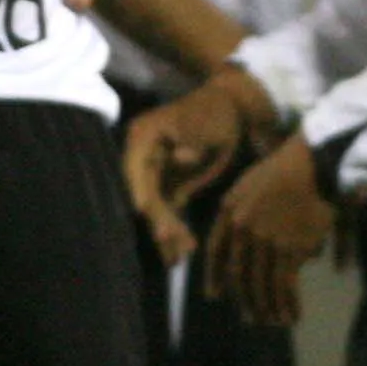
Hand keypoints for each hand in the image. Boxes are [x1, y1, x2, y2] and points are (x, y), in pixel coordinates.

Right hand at [121, 66, 276, 263]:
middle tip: (172, 243)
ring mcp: (151, 171)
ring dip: (166, 230)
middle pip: (143, 191)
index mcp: (144, 135)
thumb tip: (180, 157)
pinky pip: (165, 209)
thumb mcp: (209, 126)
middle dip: (157, 219)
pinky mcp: (165, 184)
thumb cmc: (218, 114)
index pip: (135, 168)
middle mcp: (140, 154)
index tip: (146, 214)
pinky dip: (174, 227)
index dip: (139, 191)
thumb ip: (193, 144)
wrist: (231, 110)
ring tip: (181, 255)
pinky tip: (182, 249)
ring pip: (154, 206)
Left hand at [205, 132, 334, 326]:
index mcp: (229, 210)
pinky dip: (287, 305)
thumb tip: (252, 243)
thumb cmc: (286, 169)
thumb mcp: (251, 183)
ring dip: (267, 308)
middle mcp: (242, 228)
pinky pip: (284, 286)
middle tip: (249, 317)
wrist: (312, 163)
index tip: (215, 295)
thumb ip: (244, 213)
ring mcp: (264, 241)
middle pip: (238, 274)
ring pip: (261, 284)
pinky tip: (292, 316)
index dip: (214, 276)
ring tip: (272, 322)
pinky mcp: (289, 250)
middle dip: (244, 300)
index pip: (216, 251)